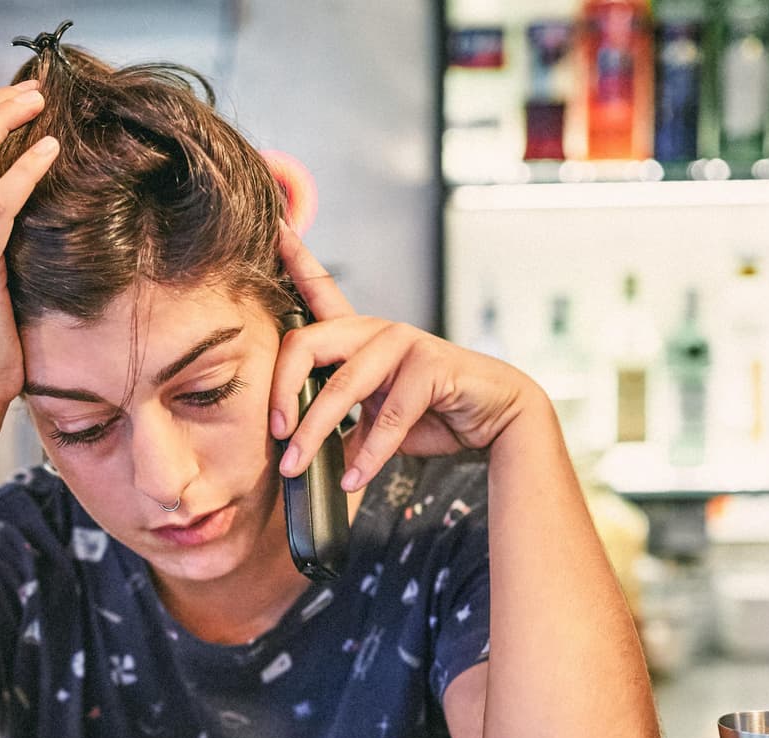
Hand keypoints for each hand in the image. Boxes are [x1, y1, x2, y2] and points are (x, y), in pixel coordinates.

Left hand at [270, 223, 537, 491]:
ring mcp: (404, 343)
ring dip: (315, 434)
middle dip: (280, 390)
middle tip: (273, 433)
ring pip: (342, 387)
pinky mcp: (430, 366)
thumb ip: (342, 427)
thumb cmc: (434, 414)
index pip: (319, 292)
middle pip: (306, 343)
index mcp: (359, 336)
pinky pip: (388, 416)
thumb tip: (302, 457)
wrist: (496, 420)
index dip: (295, 259)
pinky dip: (368, 454)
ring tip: (298, 466)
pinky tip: (354, 479)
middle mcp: (377, 331)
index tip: (272, 228)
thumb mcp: (375, 421)